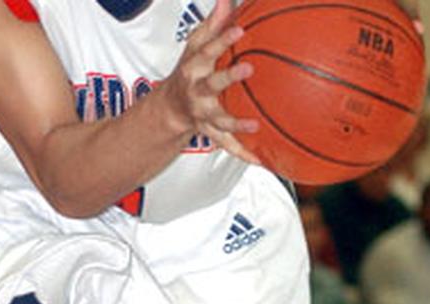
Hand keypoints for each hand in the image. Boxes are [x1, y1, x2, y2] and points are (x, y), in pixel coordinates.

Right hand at [161, 0, 259, 163]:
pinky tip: (261, 160)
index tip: (239, 29)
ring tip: (254, 125)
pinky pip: (226, 144)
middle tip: (248, 69)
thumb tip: (227, 0)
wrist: (169, 108)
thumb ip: (212, 24)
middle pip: (211, 84)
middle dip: (227, 78)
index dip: (222, 39)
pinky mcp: (210, 132)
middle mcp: (196, 92)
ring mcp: (203, 114)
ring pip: (218, 119)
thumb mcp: (195, 46)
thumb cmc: (188, 72)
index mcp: (194, 68)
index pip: (207, 50)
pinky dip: (242, 153)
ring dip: (235, 123)